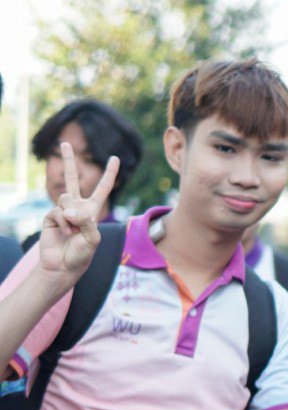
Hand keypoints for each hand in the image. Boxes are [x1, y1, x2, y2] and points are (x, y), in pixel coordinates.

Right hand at [38, 144, 118, 283]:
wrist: (63, 266)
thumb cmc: (82, 254)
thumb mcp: (93, 238)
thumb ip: (86, 221)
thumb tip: (70, 209)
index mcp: (92, 211)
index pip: (102, 189)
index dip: (109, 174)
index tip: (115, 159)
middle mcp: (77, 207)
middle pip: (72, 180)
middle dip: (68, 161)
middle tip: (65, 143)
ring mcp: (62, 210)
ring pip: (66, 199)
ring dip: (72, 216)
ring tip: (73, 232)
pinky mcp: (51, 216)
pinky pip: (59, 211)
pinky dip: (64, 223)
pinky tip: (66, 233)